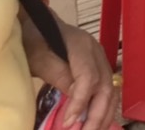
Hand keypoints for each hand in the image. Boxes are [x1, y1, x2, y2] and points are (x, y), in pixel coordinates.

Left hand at [22, 15, 117, 129]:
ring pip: (111, 91)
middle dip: (97, 116)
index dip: (80, 102)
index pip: (89, 78)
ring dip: (103, 116)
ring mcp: (100, 60)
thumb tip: (75, 95)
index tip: (67, 123)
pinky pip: (106, 91)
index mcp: (82, 46)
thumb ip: (57, 73)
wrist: (38, 24)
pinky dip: (102, 110)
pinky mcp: (97, 69)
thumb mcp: (37, 56)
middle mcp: (97, 53)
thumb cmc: (34, 39)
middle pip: (105, 87)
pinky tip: (95, 123)